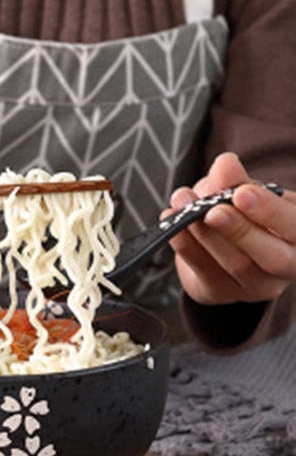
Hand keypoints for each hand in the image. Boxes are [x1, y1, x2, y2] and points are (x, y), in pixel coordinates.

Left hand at [165, 152, 295, 305]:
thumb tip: (225, 164)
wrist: (226, 246)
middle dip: (240, 231)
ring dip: (204, 233)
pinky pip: (202, 270)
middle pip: (271, 257)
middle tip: (213, 210)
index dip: (270, 212)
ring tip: (183, 203)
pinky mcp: (220, 292)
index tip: (242, 193)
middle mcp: (286, 267)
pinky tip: (171, 222)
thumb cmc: (248, 213)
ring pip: (234, 264)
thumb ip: (237, 180)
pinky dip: (184, 244)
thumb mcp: (249, 192)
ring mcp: (253, 286)